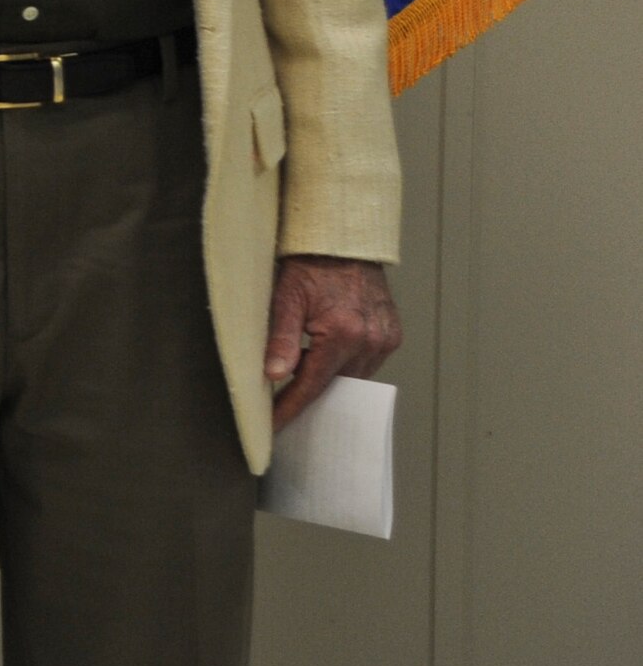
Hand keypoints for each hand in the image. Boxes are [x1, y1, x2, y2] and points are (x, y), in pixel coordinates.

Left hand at [265, 255, 401, 430]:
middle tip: (284, 396)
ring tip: (307, 362)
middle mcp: (370, 340)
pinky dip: (347, 363)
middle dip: (309, 391)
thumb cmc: (312, 264)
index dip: (290, 408)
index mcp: (343, 333)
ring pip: (352, 377)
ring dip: (330, 376)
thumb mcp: (286, 297)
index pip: (312, 385)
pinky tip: (330, 351)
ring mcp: (385, 338)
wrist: (344, 238)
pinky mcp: (392, 334)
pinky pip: (367, 363)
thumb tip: (273, 375)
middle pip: (334, 385)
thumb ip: (281, 338)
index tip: (274, 427)